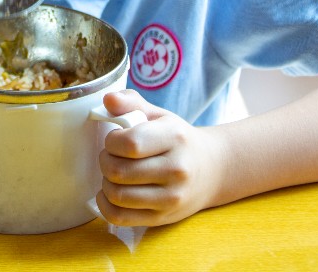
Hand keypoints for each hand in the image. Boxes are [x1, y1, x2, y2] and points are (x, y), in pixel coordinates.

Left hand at [95, 89, 224, 226]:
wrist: (211, 170)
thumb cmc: (177, 139)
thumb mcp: (158, 115)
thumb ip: (131, 102)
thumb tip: (108, 99)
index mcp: (174, 138)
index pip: (130, 144)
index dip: (112, 141)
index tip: (115, 139)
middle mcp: (176, 170)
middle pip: (119, 171)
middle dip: (105, 161)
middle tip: (111, 156)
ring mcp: (171, 197)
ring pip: (117, 195)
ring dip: (106, 182)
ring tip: (113, 173)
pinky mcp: (163, 217)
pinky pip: (121, 217)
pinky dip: (106, 205)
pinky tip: (109, 193)